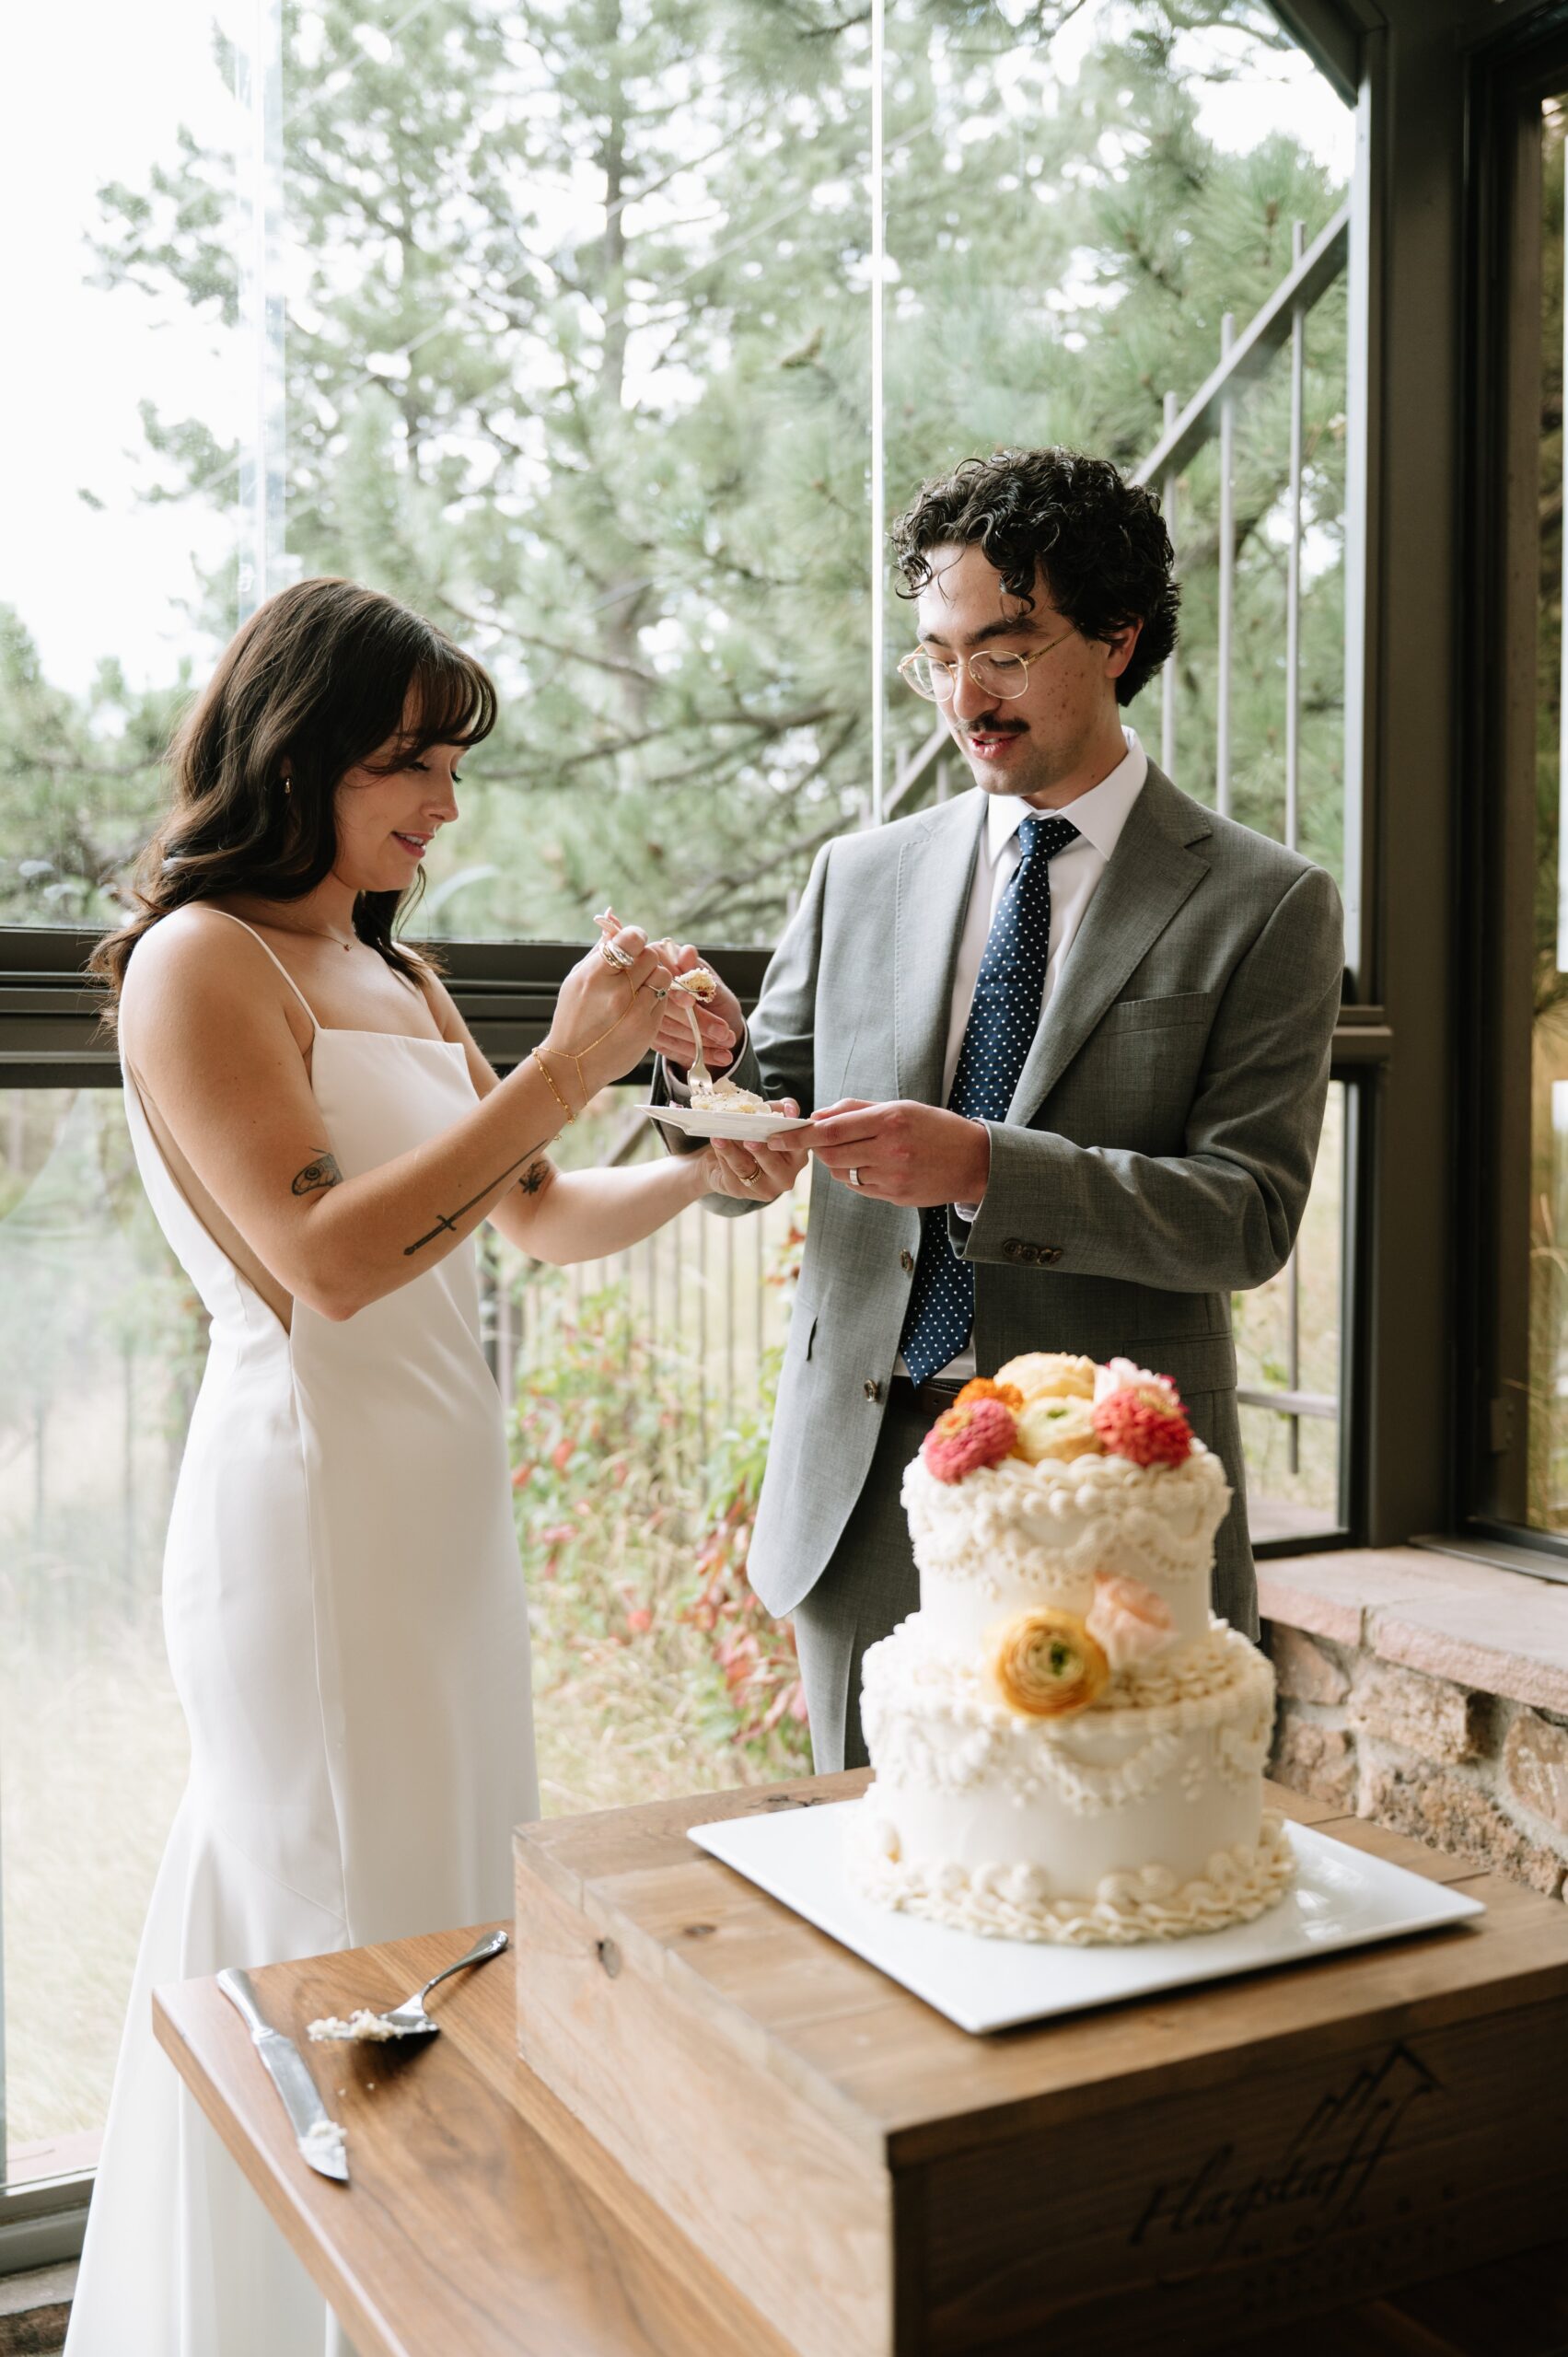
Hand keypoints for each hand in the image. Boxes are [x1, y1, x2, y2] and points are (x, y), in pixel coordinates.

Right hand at [542, 922, 671, 1104]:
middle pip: (651, 955)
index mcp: (595, 975)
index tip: (633, 942)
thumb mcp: (577, 980)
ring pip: (663, 976)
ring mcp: (635, 1012)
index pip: (631, 939)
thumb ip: (598, 950)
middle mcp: (617, 992)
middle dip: (645, 958)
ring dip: (654, 977)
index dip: (636, 937)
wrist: (573, 1064)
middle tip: (636, 967)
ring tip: (639, 987)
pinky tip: (640, 1005)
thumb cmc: (573, 1017)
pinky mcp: (648, 1028)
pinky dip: (656, 998)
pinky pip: (665, 999)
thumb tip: (613, 919)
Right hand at [648, 937, 742, 1071]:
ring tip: (728, 1046)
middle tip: (725, 1033)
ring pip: (667, 1029)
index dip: (676, 991)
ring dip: (700, 1042)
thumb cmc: (717, 1000)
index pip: (662, 977)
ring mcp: (645, 1012)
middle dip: (698, 1022)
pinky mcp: (649, 1034)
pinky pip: (668, 1046)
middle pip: (664, 1006)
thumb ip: (701, 974)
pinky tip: (717, 1057)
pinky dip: (695, 1053)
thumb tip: (687, 952)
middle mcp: (648, 986)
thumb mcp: (715, 986)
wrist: (719, 1026)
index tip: (690, 1002)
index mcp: (663, 963)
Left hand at [700, 1103, 809, 1201]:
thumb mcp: (768, 1118)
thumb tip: (789, 1108)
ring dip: (732, 1151)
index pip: (800, 1147)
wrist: (724, 1154)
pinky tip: (717, 1143)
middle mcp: (785, 1176)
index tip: (787, 1119)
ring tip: (721, 1137)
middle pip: (774, 1164)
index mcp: (797, 1156)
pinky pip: (730, 1172)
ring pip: (746, 1168)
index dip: (795, 1135)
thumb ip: (780, 1110)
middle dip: (761, 1151)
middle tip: (750, 1140)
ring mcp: (764, 1188)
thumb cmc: (753, 1134)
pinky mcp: (740, 1191)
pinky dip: (722, 1155)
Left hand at [808, 1099, 990, 1207]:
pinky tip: (872, 1166)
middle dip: (818, 1149)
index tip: (777, 1137)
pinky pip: (859, 1187)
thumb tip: (818, 1115)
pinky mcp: (895, 1196)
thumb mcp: (901, 1107)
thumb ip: (857, 1109)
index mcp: (890, 1120)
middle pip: (830, 1155)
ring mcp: (893, 1177)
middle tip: (821, 1141)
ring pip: (842, 1174)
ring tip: (856, 1151)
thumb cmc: (935, 1128)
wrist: (974, 1162)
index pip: (831, 1130)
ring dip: (837, 1163)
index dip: (800, 1135)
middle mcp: (890, 1150)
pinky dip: (854, 1176)